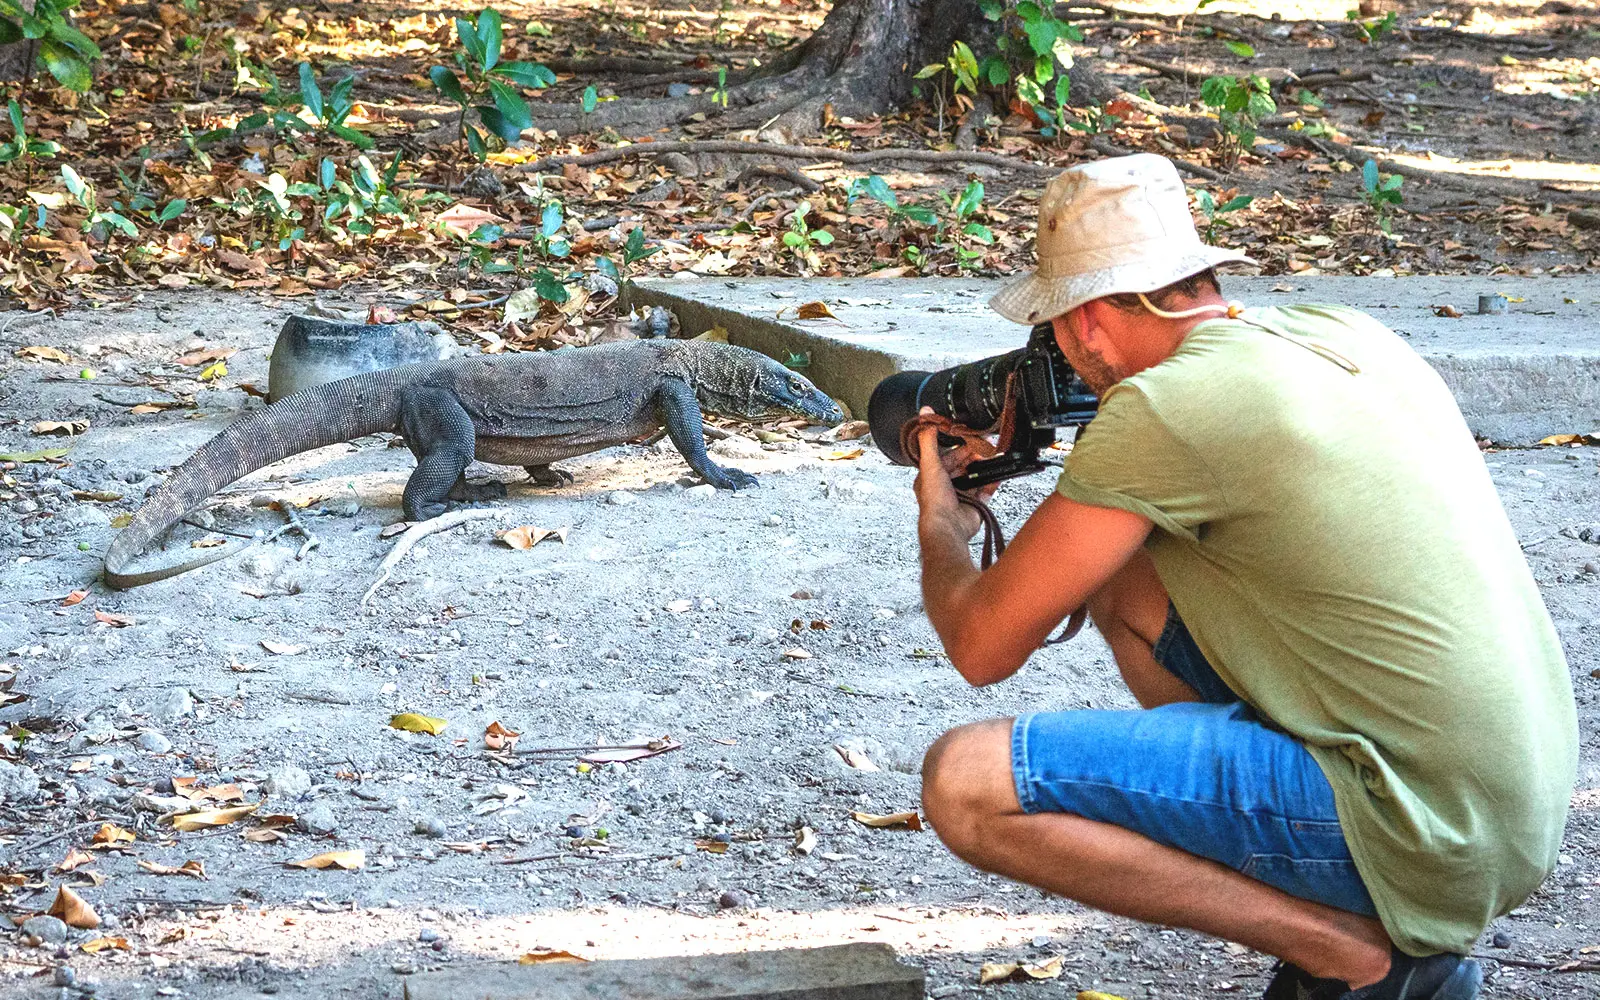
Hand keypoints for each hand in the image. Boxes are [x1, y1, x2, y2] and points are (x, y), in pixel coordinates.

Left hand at [912, 409, 982, 542]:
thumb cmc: (935, 500)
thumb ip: (928, 439)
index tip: (969, 439)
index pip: (945, 456)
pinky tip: (998, 474)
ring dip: (984, 467)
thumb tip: (925, 414)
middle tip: (984, 447)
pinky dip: (992, 482)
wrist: (948, 526)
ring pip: (974, 476)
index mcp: (931, 476)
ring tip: (992, 458)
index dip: (958, 447)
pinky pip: (986, 490)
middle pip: (962, 465)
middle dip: (973, 456)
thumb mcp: (930, 463)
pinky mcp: (974, 505)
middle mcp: (945, 486)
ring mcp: (960, 496)